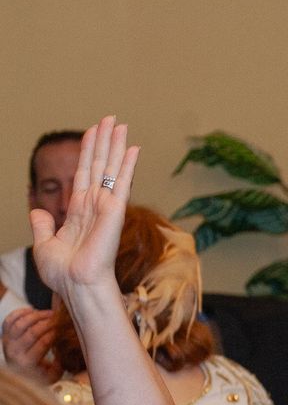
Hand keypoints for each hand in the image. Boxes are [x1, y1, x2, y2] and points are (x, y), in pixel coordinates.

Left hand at [2, 308, 60, 382]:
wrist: (20, 374)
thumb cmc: (40, 374)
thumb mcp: (53, 376)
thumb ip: (60, 365)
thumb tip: (64, 350)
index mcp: (27, 362)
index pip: (43, 343)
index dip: (54, 333)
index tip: (63, 329)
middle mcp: (14, 352)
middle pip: (31, 332)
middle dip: (47, 323)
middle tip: (58, 319)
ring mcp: (7, 342)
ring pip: (19, 323)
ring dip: (35, 315)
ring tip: (48, 313)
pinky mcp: (4, 335)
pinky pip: (9, 319)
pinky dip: (20, 312)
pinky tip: (33, 311)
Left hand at [31, 116, 138, 311]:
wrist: (76, 285)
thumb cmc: (63, 273)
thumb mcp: (44, 244)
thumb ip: (42, 225)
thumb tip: (37, 210)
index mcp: (79, 211)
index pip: (84, 174)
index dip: (87, 153)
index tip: (93, 133)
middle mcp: (95, 205)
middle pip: (99, 165)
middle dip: (104, 141)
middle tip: (111, 118)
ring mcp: (107, 206)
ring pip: (111, 168)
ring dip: (116, 144)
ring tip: (120, 123)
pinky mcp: (115, 210)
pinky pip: (122, 182)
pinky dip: (128, 164)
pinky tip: (133, 148)